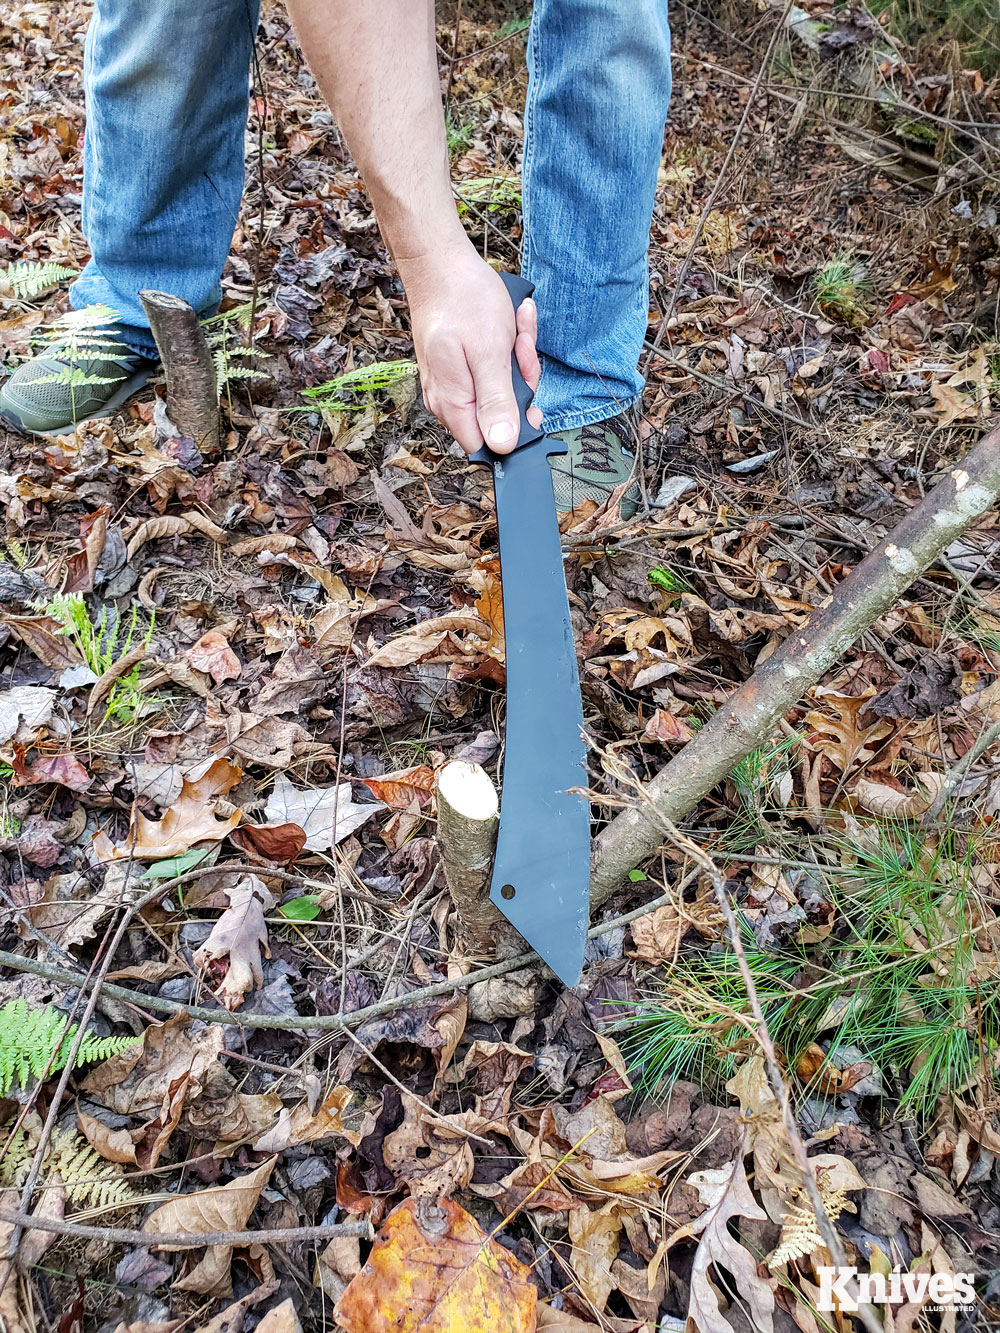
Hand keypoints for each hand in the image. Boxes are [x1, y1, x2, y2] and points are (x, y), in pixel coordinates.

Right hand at [398, 240, 541, 454]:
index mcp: (453, 403)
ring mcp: (455, 383)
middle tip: (520, 349)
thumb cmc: (462, 300)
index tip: (528, 398)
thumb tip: (503, 445)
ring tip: (515, 329)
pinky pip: (494, 371)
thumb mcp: (489, 353)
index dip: (514, 429)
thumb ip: (497, 402)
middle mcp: (449, 399)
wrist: (440, 263)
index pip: (487, 445)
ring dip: (517, 360)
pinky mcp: (461, 367)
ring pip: (501, 391)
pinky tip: (511, 324)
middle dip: (520, 383)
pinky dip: (508, 348)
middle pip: (498, 417)